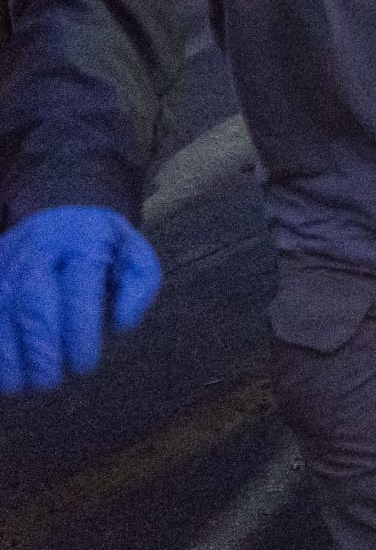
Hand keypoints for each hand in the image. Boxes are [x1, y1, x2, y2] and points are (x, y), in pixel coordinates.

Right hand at [0, 206, 161, 393]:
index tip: (85, 365)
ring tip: (21, 387)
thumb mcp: (135, 258)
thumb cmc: (105, 249)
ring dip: (6, 353)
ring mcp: (6, 259)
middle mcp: (39, 246)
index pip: (79, 286)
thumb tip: (122, 324)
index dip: (79, 329)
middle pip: (31, 298)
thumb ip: (138, 288)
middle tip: (50, 382)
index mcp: (84, 240)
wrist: (62, 212)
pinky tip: (1, 374)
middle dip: (39, 347)